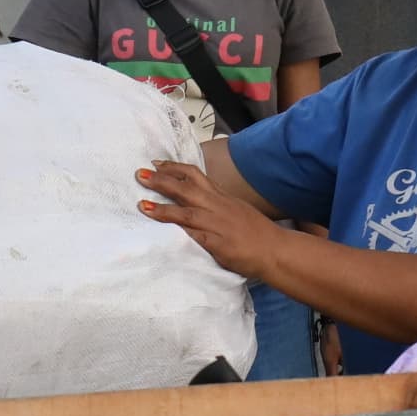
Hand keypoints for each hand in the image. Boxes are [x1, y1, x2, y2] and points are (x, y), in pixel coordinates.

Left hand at [138, 161, 280, 282]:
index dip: (174, 168)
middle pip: (187, 188)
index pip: (195, 175)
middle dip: (162, 181)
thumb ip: (216, 204)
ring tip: (142, 205)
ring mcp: (219, 225)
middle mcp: (218, 207)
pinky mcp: (219, 244)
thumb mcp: (236, 209)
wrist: (276, 251)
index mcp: (222, 197)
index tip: (156, 164)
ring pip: (187, 212)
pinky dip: (180, 233)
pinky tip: (163, 232)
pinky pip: (196, 237)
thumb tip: (197, 199)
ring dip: (163, 208)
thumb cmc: (257, 233)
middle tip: (140, 174)